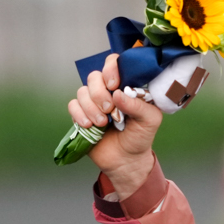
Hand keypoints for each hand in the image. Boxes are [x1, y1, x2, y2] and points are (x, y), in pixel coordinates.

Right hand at [67, 53, 160, 198]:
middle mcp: (108, 91)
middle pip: (94, 77)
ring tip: (102, 123)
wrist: (126, 160)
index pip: (114, 63)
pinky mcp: (81, 113)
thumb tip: (118, 93)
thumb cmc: (140, 138)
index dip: (111, 69)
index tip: (114, 84)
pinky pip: (73, 105)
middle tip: (110, 111)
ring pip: (82, 91)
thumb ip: (140, 105)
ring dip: (91, 108)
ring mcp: (93, 102)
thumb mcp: (150, 121)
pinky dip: (80, 115)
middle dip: (100, 94)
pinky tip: (90, 126)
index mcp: (125, 87)